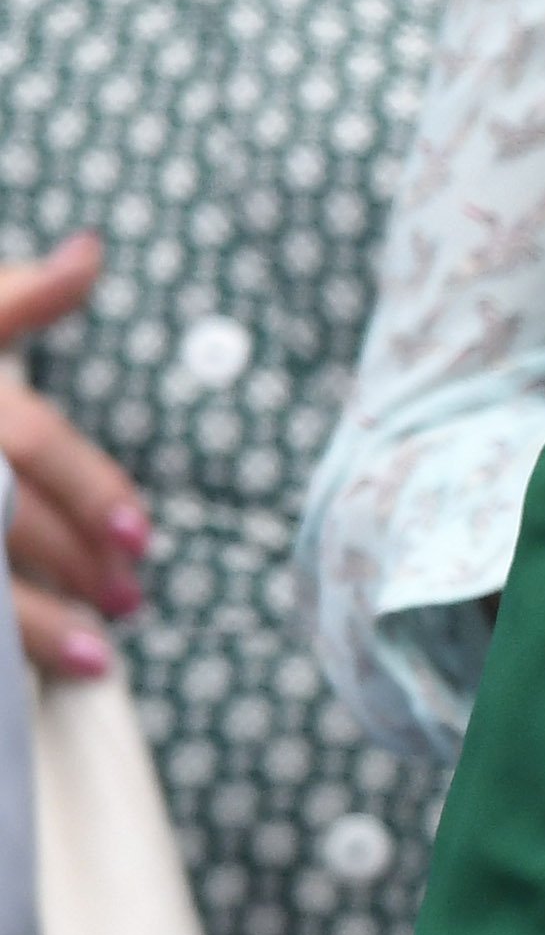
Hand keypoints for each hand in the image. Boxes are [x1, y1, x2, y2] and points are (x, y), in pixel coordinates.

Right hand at [0, 236, 145, 680]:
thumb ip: (19, 295)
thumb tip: (93, 254)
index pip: (30, 439)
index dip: (92, 488)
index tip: (142, 537)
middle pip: (6, 514)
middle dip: (75, 565)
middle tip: (130, 603)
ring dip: (32, 626)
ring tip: (96, 660)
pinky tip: (15, 680)